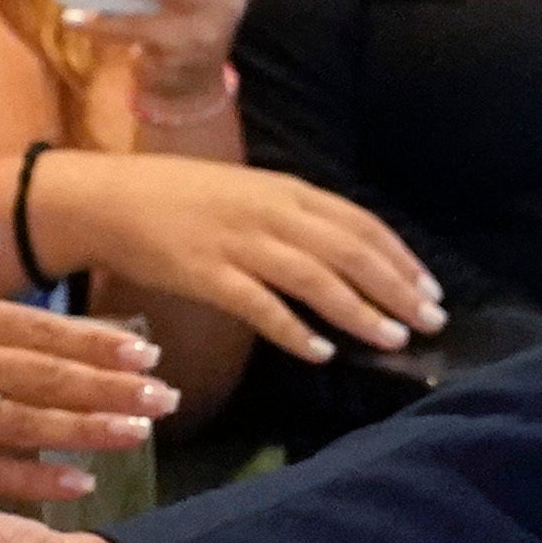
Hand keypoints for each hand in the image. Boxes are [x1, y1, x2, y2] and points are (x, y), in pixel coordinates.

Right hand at [0, 212, 174, 511]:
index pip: (33, 326)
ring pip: (22, 420)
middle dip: (109, 386)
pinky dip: (34, 479)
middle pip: (41, 372)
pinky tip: (79, 481)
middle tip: (165, 397)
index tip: (144, 352)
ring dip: (86, 427)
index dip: (93, 341)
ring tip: (138, 432)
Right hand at [15, 146, 441, 362]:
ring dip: (359, 311)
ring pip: (315, 279)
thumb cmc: (181, 198)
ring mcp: (239, 243)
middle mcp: (271, 212)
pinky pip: (261, 306)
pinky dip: (295, 330)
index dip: (400, 256)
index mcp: (286, 190)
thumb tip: (343, 253)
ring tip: (393, 338)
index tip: (431, 287)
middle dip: (397, 287)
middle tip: (431, 320)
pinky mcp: (207, 274)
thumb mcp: (248, 194)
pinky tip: (321, 353)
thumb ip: (294, 218)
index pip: (360, 223)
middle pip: (350, 251)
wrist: (110, 198)